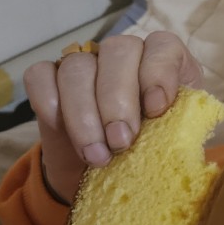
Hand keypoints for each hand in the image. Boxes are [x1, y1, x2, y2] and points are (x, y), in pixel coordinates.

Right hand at [23, 31, 203, 204]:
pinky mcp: (50, 79)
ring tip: (97, 155)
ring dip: (84, 114)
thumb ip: (180, 131)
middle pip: (118, 52)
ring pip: (78, 66)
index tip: (156, 109)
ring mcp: (85, 63)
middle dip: (118, 101)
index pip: (163, 46)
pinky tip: (59, 127)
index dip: (158, 73)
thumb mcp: (174, 143)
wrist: (109, 179)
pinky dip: (48, 100)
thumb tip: (182, 136)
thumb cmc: (150, 154)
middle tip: (121, 143)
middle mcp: (125, 54)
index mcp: (164, 62)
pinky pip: (41, 75)